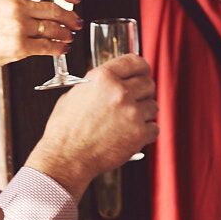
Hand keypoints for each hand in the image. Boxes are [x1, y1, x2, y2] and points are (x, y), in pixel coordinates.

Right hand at [0, 0, 81, 73]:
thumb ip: (19, 0)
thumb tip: (47, 4)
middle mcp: (16, 7)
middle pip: (55, 10)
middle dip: (71, 18)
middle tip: (76, 22)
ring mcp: (18, 27)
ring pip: (54, 29)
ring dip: (66, 34)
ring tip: (69, 36)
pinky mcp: (20, 47)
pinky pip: (48, 47)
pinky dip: (59, 48)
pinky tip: (61, 48)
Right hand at [26, 56, 158, 196]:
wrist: (66, 158)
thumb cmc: (66, 129)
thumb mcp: (75, 94)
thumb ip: (97, 84)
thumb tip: (111, 80)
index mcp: (103, 78)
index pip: (134, 61)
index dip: (141, 67)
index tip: (143, 72)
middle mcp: (120, 92)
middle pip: (148, 83)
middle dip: (143, 92)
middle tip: (136, 100)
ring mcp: (131, 113)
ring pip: (153, 106)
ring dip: (144, 114)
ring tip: (127, 122)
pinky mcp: (139, 133)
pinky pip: (154, 128)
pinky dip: (146, 133)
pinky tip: (131, 135)